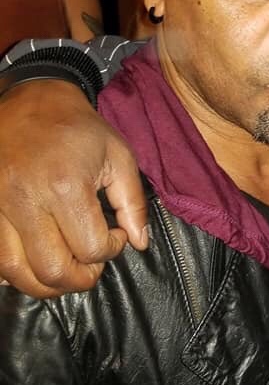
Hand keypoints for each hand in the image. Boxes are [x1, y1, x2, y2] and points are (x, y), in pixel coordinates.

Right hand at [0, 80, 147, 296]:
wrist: (30, 100)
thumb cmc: (78, 128)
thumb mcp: (119, 156)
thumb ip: (133, 203)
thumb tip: (138, 243)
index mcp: (65, 185)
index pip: (92, 248)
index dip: (112, 249)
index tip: (116, 234)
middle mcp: (26, 200)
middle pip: (52, 270)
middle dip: (81, 278)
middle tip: (92, 263)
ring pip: (17, 273)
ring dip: (47, 284)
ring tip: (67, 270)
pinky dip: (14, 273)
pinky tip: (34, 263)